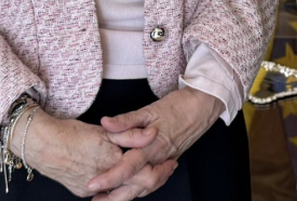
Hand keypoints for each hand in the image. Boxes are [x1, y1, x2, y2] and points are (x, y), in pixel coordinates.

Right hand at [18, 112, 158, 197]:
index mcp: (112, 163)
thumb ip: (131, 134)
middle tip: (166, 169)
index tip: (170, 162)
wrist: (40, 144)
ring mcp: (91, 189)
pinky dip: (117, 185)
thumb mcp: (104, 130)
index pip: (146, 175)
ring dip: (136, 182)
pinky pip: (105, 191)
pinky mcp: (81, 190)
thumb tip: (152, 133)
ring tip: (146, 170)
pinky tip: (122, 174)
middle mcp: (103, 181)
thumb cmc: (70, 133)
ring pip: (122, 190)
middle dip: (153, 178)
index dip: (161, 170)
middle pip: (137, 187)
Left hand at [90, 88, 220, 194]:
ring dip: (126, 194)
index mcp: (153, 146)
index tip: (93, 184)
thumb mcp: (150, 109)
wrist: (203, 105)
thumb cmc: (179, 105)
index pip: (128, 167)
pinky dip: (140, 187)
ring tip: (107, 198)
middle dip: (116, 197)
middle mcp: (160, 158)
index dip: (110, 178)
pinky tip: (129, 187)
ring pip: (145, 186)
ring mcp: (165, 161)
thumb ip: (127, 120)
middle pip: (136, 186)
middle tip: (96, 200)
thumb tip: (105, 122)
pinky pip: (153, 180)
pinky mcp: (169, 160)